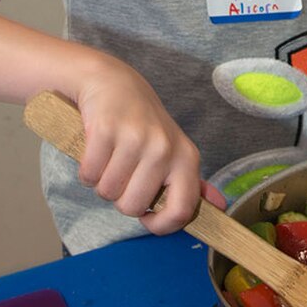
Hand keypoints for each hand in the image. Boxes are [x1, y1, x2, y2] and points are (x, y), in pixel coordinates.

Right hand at [71, 63, 216, 233]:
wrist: (111, 82)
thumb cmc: (142, 123)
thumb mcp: (173, 149)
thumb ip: (192, 182)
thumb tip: (221, 207)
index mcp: (186, 157)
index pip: (181, 210)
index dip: (160, 225)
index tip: (147, 218)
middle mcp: (164, 148)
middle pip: (132, 207)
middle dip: (120, 198)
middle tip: (122, 175)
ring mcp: (134, 138)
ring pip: (107, 192)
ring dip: (101, 183)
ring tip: (108, 161)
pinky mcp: (105, 130)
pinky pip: (88, 175)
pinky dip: (86, 171)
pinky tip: (95, 153)